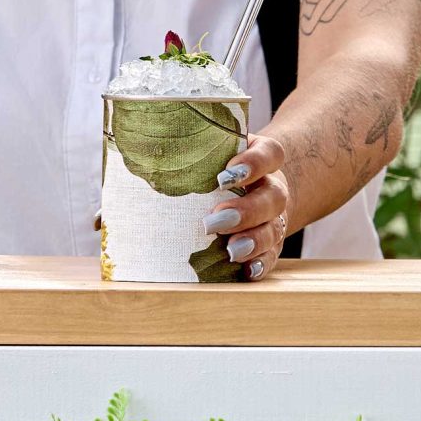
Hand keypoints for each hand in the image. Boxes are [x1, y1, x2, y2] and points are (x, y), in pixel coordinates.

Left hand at [202, 135, 288, 280]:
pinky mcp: (271, 243)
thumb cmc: (220, 167)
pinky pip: (272, 255)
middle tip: (213, 222)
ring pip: (274, 228)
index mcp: (262, 159)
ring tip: (231, 250)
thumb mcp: (214, 152)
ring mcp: (274, 217)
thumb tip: (146, 150)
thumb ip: (196, 149)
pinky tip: (247, 270)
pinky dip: (261, 263)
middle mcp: (272, 188)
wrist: (251, 188)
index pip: (270, 154)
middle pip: (273, 196)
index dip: (253, 164)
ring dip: (253, 240)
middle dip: (245, 211)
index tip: (224, 177)